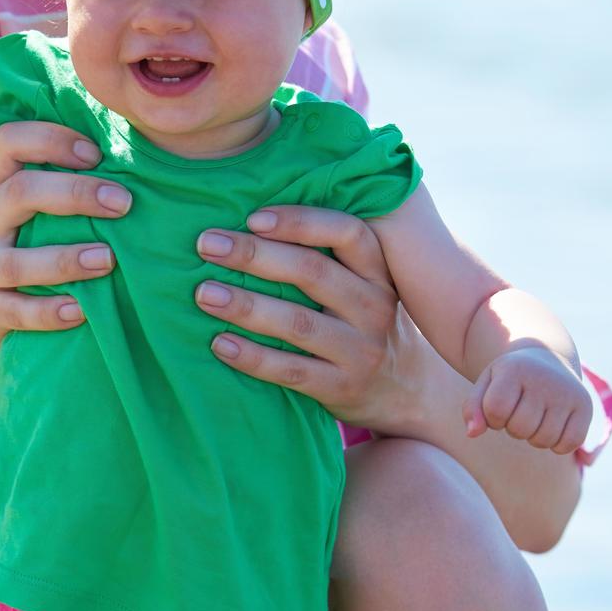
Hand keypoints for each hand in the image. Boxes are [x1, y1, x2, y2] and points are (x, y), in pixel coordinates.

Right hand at [0, 120, 129, 348]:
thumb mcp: (31, 206)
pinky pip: (16, 312)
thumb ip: (63, 182)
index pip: (10, 141)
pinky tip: (80, 310)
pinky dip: (49, 312)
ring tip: (108, 259)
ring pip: (15, 262)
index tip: (96, 154)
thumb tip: (135, 159)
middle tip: (122, 204)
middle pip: (19, 192)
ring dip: (65, 259)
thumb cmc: (27, 241)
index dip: (52, 139)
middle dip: (74, 194)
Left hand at [193, 204, 426, 428]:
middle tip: (207, 245)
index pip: (347, 233)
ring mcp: (361, 351)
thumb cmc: (365, 324)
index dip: (299, 221)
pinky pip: (291, 371)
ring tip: (205, 294)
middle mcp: (375, 307)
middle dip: (254, 255)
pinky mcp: (342, 388)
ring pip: (298, 323)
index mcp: (378, 272)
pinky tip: (219, 343)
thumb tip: (251, 223)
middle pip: (313, 272)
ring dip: (246, 306)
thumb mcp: (367, 286)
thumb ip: (330, 257)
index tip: (252, 217)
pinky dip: (252, 357)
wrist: (407, 393)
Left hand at [464, 348, 592, 454]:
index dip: (493, 418)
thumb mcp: (487, 384)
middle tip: (518, 411)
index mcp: (515, 369)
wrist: (547, 359)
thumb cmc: (510, 378)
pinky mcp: (585, 406)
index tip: (499, 406)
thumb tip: (472, 434)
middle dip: (513, 428)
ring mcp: (568, 392)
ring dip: (533, 437)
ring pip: (543, 440)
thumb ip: (473, 408)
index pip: (496, 410)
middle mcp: (545, 379)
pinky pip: (568, 444)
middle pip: (520, 429)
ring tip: (534, 417)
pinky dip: (556, 444)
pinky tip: (551, 426)